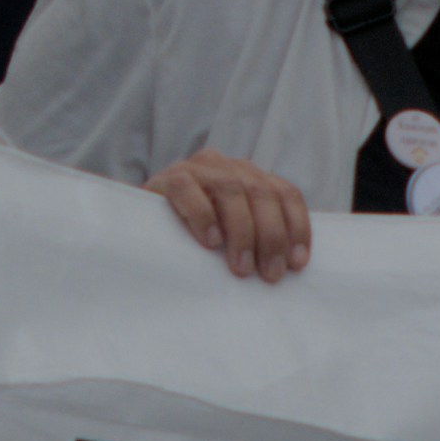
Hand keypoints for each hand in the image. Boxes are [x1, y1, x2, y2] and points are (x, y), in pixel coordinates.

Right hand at [152, 149, 310, 278]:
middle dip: (271, 237)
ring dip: (242, 232)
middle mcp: (228, 166)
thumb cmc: (195, 239)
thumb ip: (258, 237)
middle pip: (262, 193)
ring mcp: (198, 169)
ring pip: (231, 190)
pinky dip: (203, 215)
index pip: (286, 193)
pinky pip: (189, 189)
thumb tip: (290, 268)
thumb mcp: (232, 235)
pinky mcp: (169, 178)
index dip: (297, 226)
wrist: (142, 226)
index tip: (297, 263)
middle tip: (270, 274)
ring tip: (241, 267)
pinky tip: (210, 241)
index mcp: (251, 176)